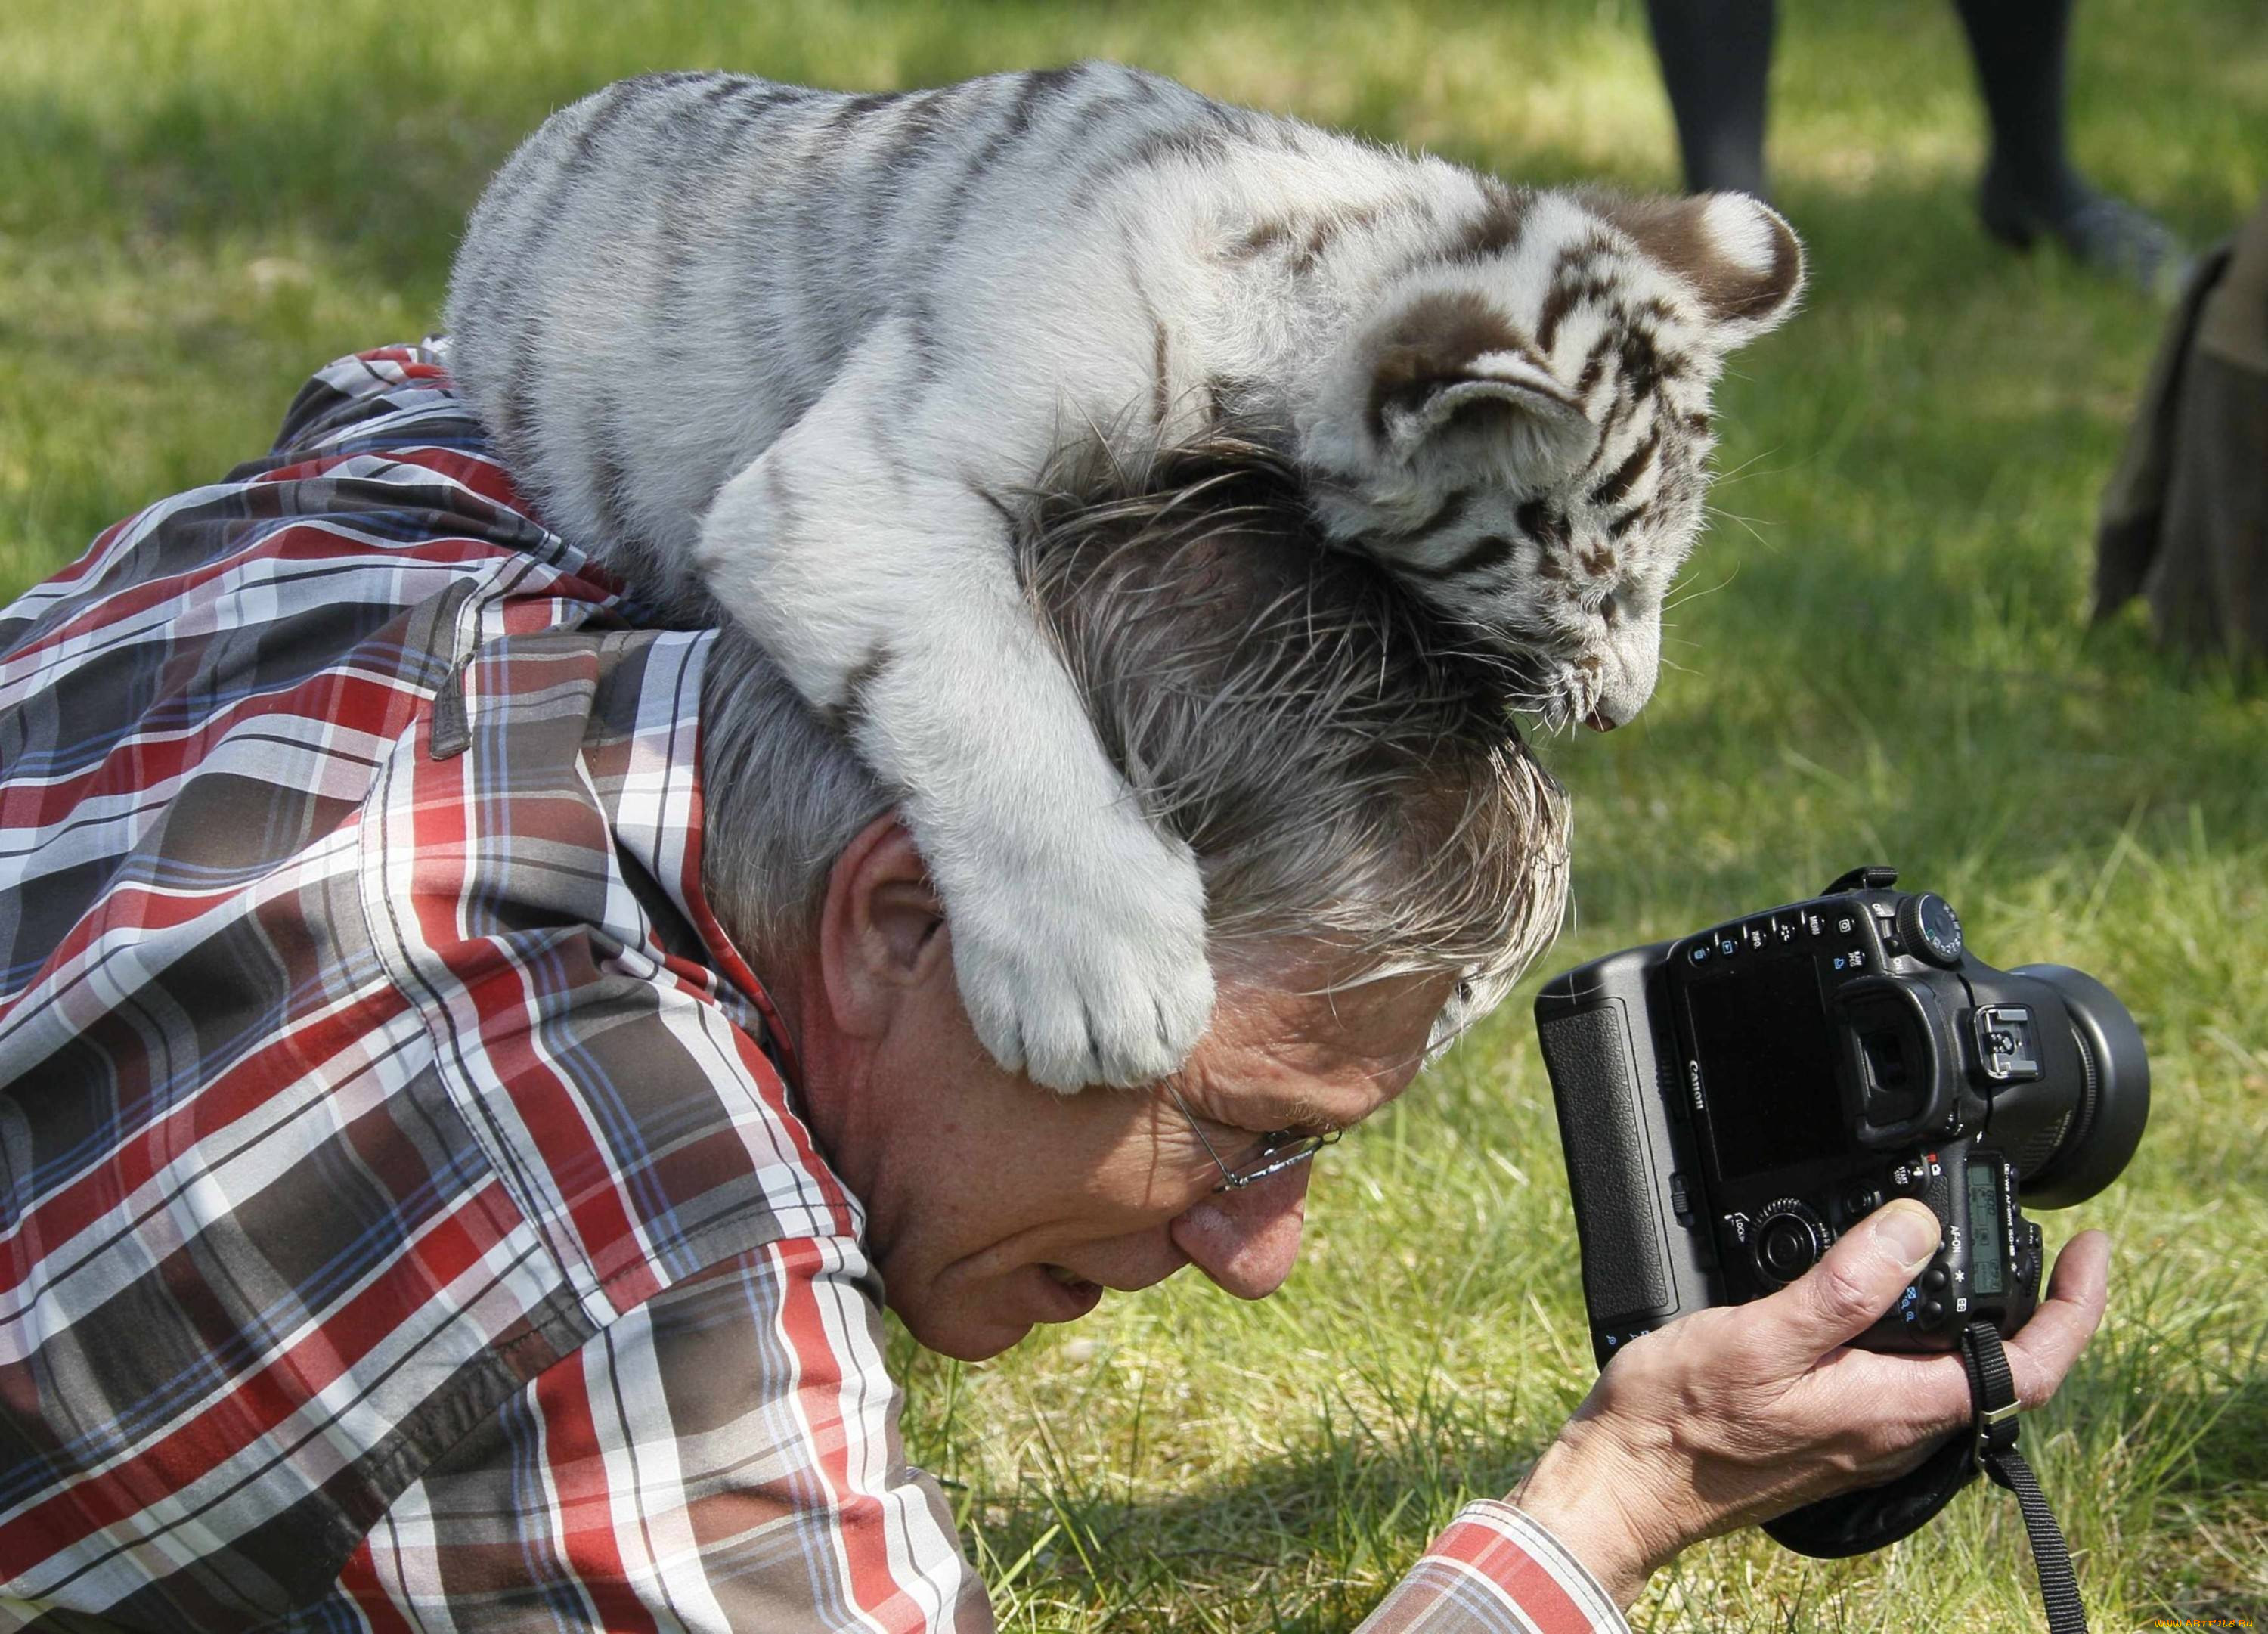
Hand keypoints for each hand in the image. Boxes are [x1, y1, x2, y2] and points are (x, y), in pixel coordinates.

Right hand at [1510, 1200, 2111, 1606]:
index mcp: (1894, 1407)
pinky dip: (1922, 1335)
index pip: (2028, 1366)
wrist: (1623, 1484)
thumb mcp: (1761, 1335)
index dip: (2075, 1307)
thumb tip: (1917, 1229)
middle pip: (2003, 1372)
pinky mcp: (1828, 1431)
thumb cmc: (1679, 1421)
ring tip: (1974, 1259)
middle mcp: (1892, 1430)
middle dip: (2037, 1307)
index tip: (2091, 1248)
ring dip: (1979, 1320)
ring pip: (1954, 1376)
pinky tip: (1883, 1300)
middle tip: (2041, 1240)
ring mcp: (1861, 1435)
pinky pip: (1904, 1380)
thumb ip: (1845, 1286)